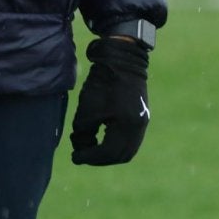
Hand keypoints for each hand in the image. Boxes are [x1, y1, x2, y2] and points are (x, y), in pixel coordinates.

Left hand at [70, 35, 149, 164]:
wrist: (122, 60)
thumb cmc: (102, 82)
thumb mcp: (86, 109)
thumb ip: (82, 133)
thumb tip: (81, 148)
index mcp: (127, 125)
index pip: (108, 152)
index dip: (89, 157)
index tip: (74, 157)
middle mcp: (139, 126)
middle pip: (121, 155)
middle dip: (100, 158)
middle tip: (83, 155)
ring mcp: (143, 122)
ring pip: (127, 150)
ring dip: (109, 153)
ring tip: (91, 147)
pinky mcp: (141, 116)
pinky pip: (131, 140)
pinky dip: (116, 144)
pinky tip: (101, 139)